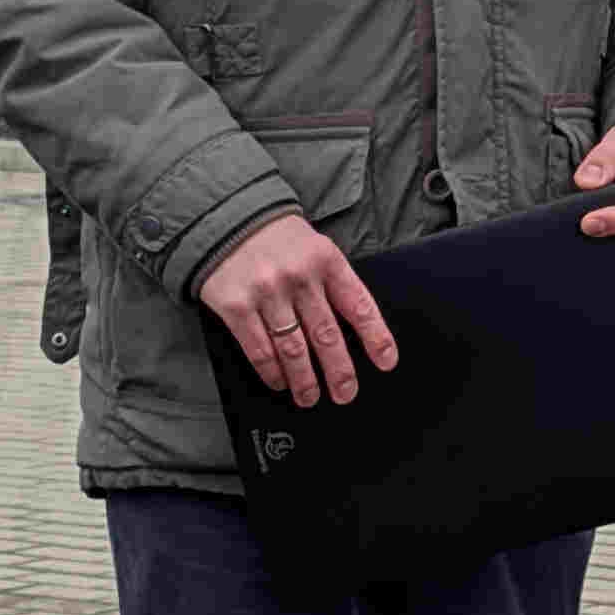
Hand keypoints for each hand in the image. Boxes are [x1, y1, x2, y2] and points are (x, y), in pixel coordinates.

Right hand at [197, 212, 400, 405]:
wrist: (228, 217)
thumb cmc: (279, 239)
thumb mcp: (315, 248)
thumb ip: (333, 283)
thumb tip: (353, 332)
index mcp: (326, 261)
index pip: (359, 305)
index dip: (376, 337)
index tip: (386, 362)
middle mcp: (299, 277)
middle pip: (326, 335)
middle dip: (340, 371)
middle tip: (345, 393)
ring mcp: (267, 292)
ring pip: (294, 349)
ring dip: (305, 380)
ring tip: (310, 397)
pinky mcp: (236, 305)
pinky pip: (259, 349)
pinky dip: (272, 371)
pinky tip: (279, 381)